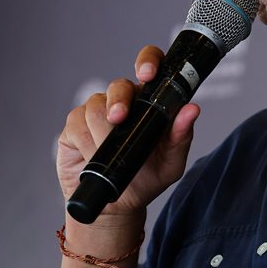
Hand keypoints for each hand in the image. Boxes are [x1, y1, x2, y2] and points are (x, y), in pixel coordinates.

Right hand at [57, 46, 199, 222]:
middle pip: (118, 86)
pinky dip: (85, 142)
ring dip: (102, 133)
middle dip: (118, 101)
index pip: (149, 66)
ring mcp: (96, 111)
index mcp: (149, 102)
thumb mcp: (170, 163)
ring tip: (109, 155)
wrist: (115, 206)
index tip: (146, 74)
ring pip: (95, 106)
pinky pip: (76, 123)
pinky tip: (92, 157)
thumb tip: (191, 110)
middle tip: (119, 119)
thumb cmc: (146, 179)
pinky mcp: (74, 126)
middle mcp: (123, 102)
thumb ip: (181, 136)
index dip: (147, 61)